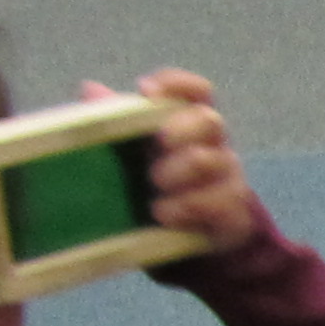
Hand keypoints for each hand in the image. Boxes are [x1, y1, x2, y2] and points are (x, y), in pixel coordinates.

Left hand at [95, 70, 258, 249]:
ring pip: (212, 160)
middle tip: (159, 143)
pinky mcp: (235, 212)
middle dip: (180, 129)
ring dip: (178, 172)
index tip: (146, 90)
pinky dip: (188, 206)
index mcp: (189, 125)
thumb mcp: (133, 154)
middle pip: (209, 120)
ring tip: (155, 187)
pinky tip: (165, 214)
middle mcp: (214, 146)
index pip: (196, 92)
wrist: (186, 241)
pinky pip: (221, 202)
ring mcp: (227, 178)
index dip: (176, 85)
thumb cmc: (154, 187)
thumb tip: (90, 89)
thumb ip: (117, 123)